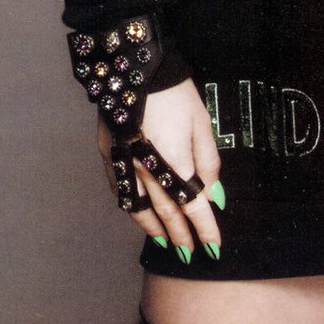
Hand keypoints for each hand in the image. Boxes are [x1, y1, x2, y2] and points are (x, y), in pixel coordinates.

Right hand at [98, 79, 222, 261]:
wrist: (135, 67)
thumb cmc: (175, 93)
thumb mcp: (202, 122)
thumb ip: (208, 161)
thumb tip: (214, 194)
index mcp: (174, 163)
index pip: (193, 207)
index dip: (205, 229)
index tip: (214, 248)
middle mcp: (146, 172)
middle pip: (166, 213)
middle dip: (181, 236)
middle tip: (191, 255)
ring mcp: (124, 166)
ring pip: (139, 209)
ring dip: (154, 229)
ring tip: (166, 243)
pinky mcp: (108, 157)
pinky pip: (120, 192)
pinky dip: (131, 209)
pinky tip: (138, 214)